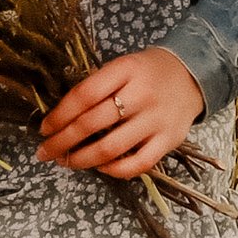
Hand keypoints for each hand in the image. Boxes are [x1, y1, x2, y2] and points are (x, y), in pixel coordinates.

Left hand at [37, 47, 204, 178]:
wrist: (193, 76)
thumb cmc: (147, 73)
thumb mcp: (123, 66)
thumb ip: (97, 86)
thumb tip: (61, 117)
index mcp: (126, 70)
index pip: (84, 95)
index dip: (59, 115)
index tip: (44, 128)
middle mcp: (141, 94)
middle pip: (92, 123)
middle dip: (62, 141)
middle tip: (44, 152)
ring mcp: (156, 120)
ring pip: (111, 148)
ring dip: (81, 159)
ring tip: (65, 162)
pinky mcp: (169, 141)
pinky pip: (137, 164)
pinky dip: (114, 170)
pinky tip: (100, 167)